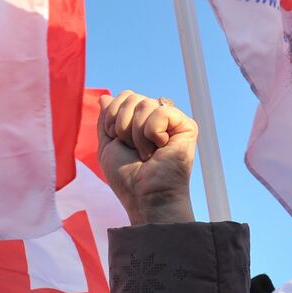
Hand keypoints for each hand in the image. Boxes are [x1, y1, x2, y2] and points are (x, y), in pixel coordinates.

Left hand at [97, 90, 195, 224]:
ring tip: (146, 154)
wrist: (144, 196)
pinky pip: (161, 111)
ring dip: (137, 134)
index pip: (125, 96)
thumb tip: (105, 97)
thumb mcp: (107, 146)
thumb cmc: (127, 178)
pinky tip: (161, 149)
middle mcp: (157, 118)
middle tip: (133, 150)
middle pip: (132, 97)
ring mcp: (173, 122)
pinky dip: (152, 132)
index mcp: (140, 121)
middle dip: (123, 125)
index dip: (113, 116)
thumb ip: (106, 120)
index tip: (117, 141)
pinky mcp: (187, 127)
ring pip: (145, 103)